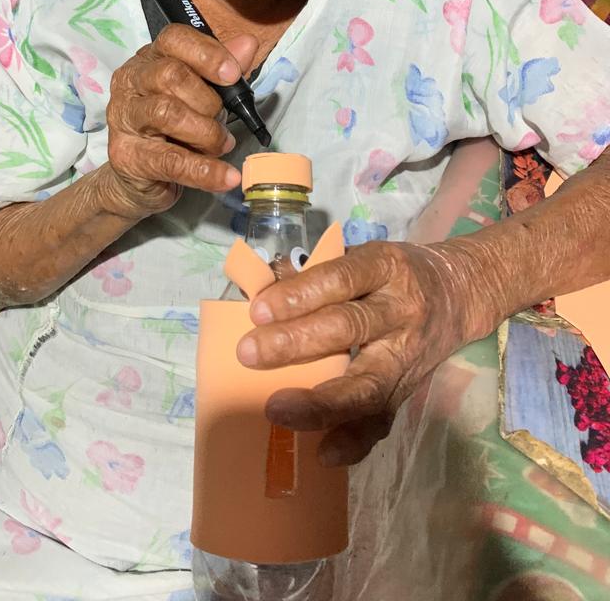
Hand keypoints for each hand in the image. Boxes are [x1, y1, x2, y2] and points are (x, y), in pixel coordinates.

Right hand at [103, 25, 257, 219]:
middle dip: (208, 101)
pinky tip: (227, 176)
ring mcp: (123, 118)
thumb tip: (248, 44)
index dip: (207, 53)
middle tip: (224, 120)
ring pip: (167, 113)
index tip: (232, 74)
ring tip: (222, 145)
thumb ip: (224, 70)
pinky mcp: (126, 155)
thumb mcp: (204, 95)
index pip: (173, 39)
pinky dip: (205, 170)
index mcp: (150, 59)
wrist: (141, 179)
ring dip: (207, 133)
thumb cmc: (175, 129)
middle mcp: (130, 82)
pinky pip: (170, 160)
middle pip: (171, 75)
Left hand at [236, 240, 496, 465]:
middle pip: (349, 328)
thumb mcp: (363, 255)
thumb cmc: (392, 274)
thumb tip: (258, 285)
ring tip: (277, 410)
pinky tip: (324, 453)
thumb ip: (314, 271)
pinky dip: (354, 440)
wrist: (459, 295)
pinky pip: (383, 420)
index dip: (300, 294)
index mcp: (384, 267)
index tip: (258, 309)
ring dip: (320, 401)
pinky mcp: (407, 391)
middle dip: (296, 343)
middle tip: (249, 353)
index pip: (341, 279)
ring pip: (366, 382)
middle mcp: (400, 310)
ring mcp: (406, 354)